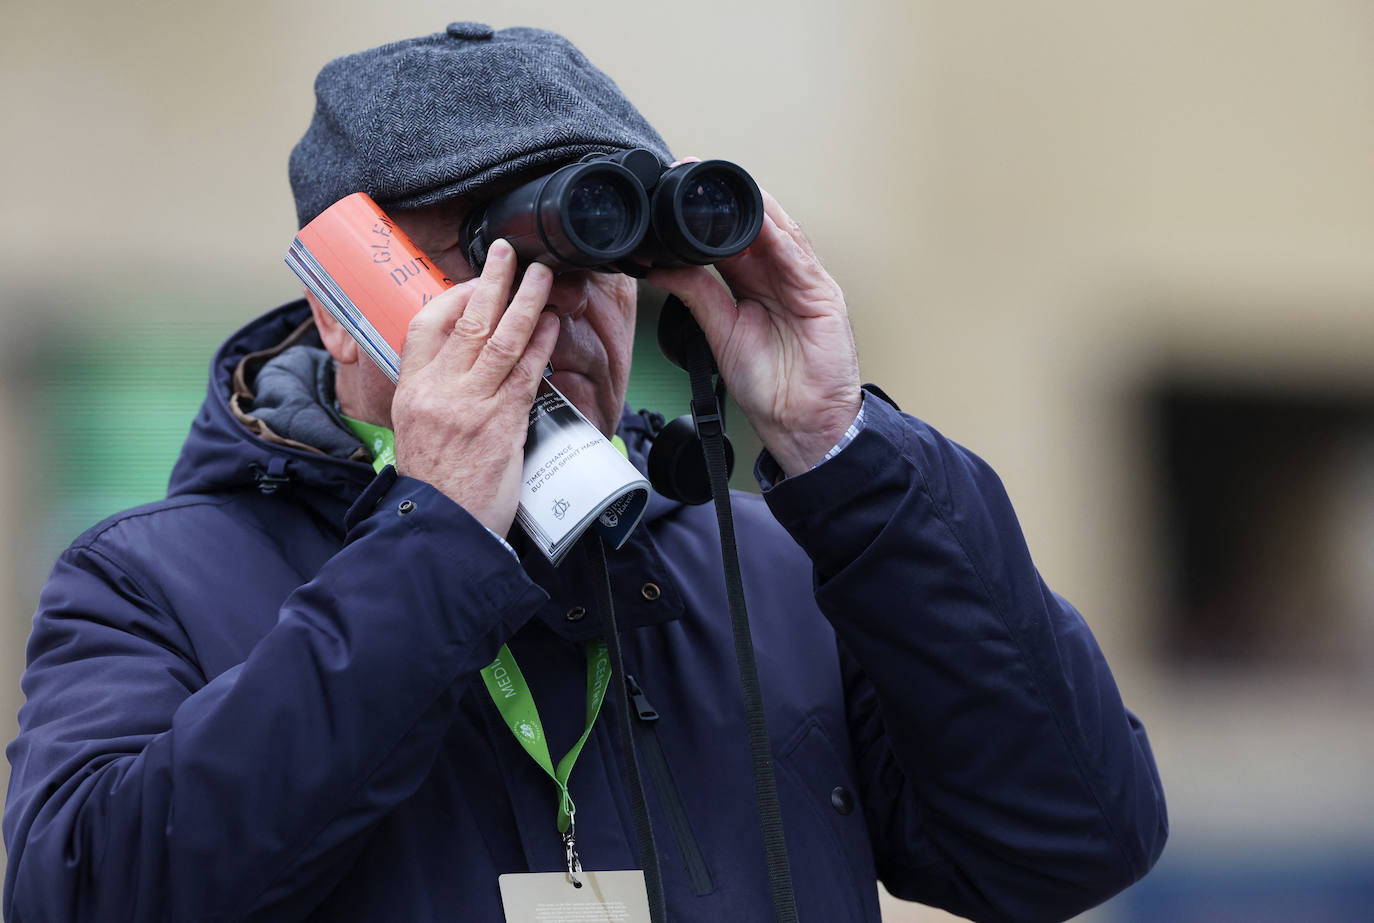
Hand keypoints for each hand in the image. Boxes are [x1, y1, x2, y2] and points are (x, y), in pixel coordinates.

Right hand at [391, 240, 559, 534]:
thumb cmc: (435, 482)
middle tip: (507, 253)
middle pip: (466, 321)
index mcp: (412, 389)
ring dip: (525, 302)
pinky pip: (524, 373)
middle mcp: (438, 391)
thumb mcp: (416, 428)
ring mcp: (470, 405)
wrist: (441, 527)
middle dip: (490, 281)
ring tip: (541, 276)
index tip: (472, 282)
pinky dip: (540, 345)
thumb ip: (436, 392)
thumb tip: (462, 363)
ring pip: (500, 339)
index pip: (424, 325)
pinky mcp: (501, 424)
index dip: (451, 296)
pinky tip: (552, 324)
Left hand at [649, 184, 860, 476]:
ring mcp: (803, 284)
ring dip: (753, 207)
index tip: (674, 195)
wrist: (802, 425)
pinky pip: (799, 260)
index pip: (730, 239)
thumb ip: (699, 296)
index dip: (704, 216)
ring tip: (722, 187)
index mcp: (754, 286)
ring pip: (779, 233)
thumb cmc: (770, 388)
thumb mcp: (722, 334)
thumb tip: (662, 268)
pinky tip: (761, 222)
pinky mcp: (823, 297)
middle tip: (691, 176)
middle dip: (726, 200)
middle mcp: (780, 278)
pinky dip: (780, 239)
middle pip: (755, 227)